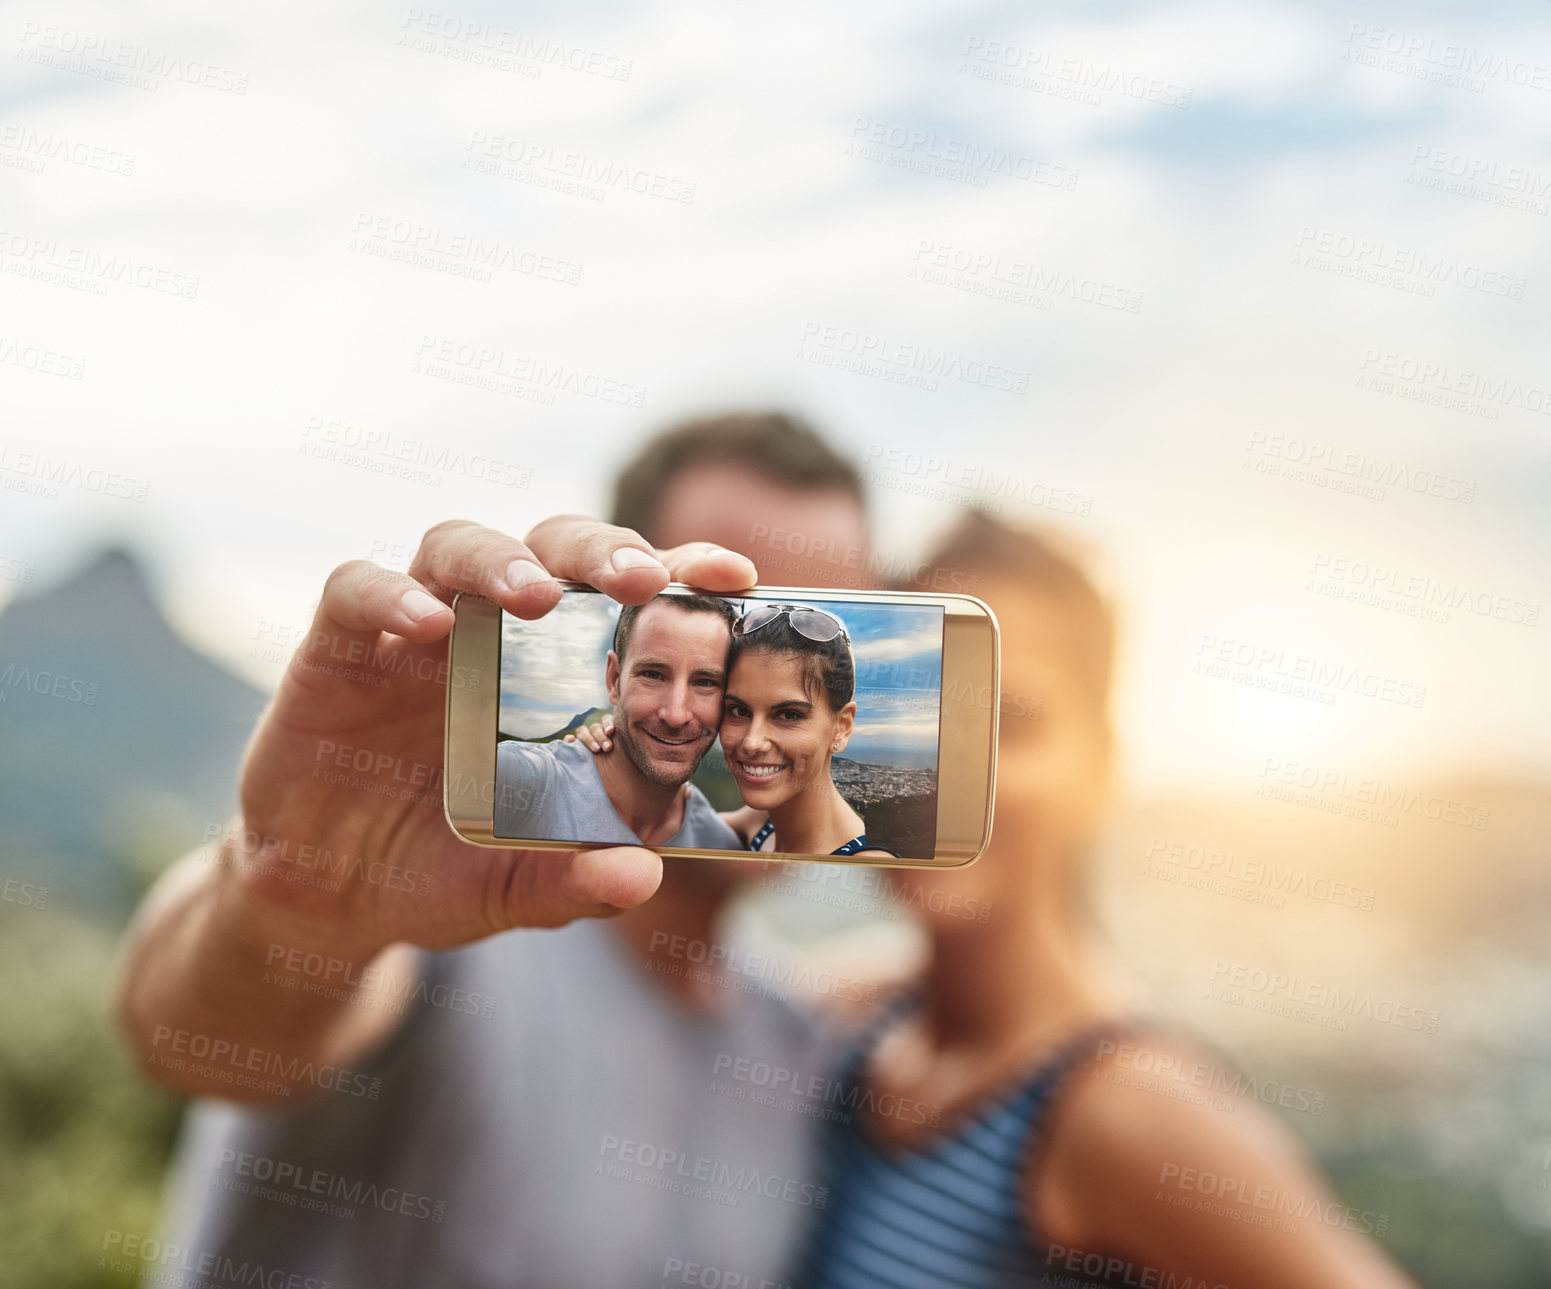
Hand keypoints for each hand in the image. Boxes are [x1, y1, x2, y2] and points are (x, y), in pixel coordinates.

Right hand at [228, 518, 754, 957]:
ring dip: (502, 560)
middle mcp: (490, 633)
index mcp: (554, 671)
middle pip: (549, 547)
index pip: (621, 596)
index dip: (678, 570)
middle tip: (642, 578)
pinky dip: (389, 596)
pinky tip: (426, 627)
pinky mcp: (336, 650)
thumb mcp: (516, 890)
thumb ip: (575, 882)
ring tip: (536, 596)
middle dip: (600, 550)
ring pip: (457, 545)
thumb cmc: (443, 870)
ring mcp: (411, 634)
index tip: (735, 577)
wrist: (333, 899)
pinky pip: (355, 592)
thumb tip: (643, 875)